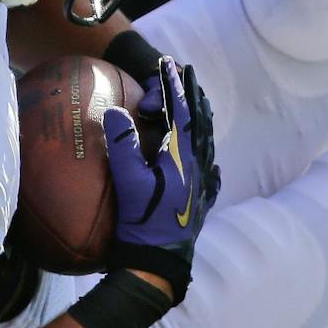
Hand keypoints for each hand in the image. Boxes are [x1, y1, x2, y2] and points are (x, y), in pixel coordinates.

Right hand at [101, 57, 218, 301]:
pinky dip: (209, 154)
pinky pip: (211, 169)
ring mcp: (203, 184)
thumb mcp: (128, 180)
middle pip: (200, 121)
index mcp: (183, 155)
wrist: (160, 262)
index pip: (182, 110)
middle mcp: (199, 165)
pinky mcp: (201, 201)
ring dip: (202, 118)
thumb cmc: (142, 221)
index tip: (170, 64)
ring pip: (208, 142)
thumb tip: (117, 110)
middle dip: (193, 95)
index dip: (175, 86)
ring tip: (200, 103)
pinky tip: (210, 161)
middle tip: (188, 73)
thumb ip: (123, 144)